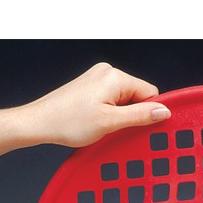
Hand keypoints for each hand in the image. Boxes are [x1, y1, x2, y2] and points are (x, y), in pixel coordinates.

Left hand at [20, 62, 171, 146]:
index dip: (148, 112)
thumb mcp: (111, 122)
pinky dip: (110, 114)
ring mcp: (98, 79)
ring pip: (125, 100)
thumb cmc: (67, 121)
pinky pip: (112, 101)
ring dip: (120, 116)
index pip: (150, 93)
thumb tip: (163, 111)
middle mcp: (107, 72)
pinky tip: (98, 123)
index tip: (142, 127)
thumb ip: (141, 115)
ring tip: (103, 126)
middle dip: (132, 115)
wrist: (40, 123)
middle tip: (117, 129)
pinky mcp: (91, 87)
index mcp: (115, 77)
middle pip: (138, 96)